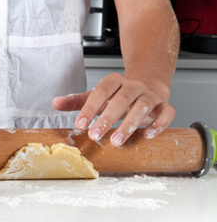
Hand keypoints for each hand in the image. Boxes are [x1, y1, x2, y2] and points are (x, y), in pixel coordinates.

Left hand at [52, 72, 175, 145]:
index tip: (80, 125)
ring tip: (117, 141)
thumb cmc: (119, 92)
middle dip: (108, 118)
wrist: (148, 81)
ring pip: (142, 106)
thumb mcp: (97, 94)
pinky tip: (148, 135)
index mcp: (114, 80)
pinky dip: (160, 124)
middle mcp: (133, 85)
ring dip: (130, 124)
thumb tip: (55, 103)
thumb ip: (77, 100)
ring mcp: (150, 94)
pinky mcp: (164, 104)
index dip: (90, 108)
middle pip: (121, 99)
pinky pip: (167, 112)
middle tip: (95, 135)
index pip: (100, 92)